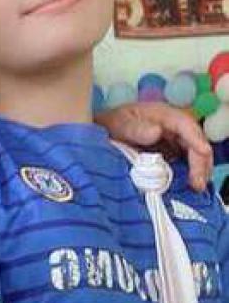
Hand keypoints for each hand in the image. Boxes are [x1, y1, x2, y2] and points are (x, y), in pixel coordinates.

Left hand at [95, 102, 212, 191]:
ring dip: (198, 170)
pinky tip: (189, 187)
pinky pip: (183, 163)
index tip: (203, 153)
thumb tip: (156, 132)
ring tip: (197, 187)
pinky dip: (189, 174)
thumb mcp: (119, 124)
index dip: (196, 139)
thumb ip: (136, 128)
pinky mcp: (168, 155)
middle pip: (194, 142)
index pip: (186, 125)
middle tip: (198, 182)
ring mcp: (171, 142)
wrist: (100, 135)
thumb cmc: (111, 126)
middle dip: (200, 161)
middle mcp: (172, 128)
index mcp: (163, 115)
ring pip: (192, 154)